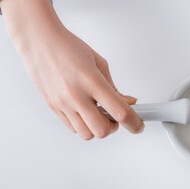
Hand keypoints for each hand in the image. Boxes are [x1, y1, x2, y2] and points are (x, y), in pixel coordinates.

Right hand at [1, 0, 143, 139]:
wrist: (39, 41)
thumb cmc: (68, 47)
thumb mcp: (99, 63)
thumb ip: (114, 87)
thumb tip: (127, 102)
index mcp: (92, 81)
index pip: (120, 111)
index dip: (134, 123)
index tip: (138, 126)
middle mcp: (76, 95)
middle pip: (102, 130)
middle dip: (113, 127)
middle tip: (115, 116)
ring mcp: (62, 104)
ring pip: (86, 134)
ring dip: (97, 128)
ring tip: (98, 113)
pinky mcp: (53, 108)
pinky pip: (73, 128)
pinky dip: (83, 125)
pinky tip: (85, 112)